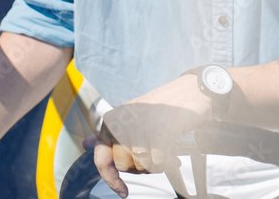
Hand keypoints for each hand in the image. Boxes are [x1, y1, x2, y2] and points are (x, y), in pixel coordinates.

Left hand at [86, 75, 214, 196]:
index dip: (111, 179)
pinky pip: (157, 163)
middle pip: (124, 166)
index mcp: (111, 120)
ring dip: (157, 166)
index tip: (122, 192)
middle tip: (156, 156)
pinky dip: (168, 164)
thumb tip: (86, 144)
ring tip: (168, 155)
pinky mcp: (157, 132)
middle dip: (141, 167)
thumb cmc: (162, 107)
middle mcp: (120, 123)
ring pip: (140, 166)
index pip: (101, 160)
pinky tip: (175, 158)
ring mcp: (138, 127)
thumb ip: (109, 134)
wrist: (192, 91)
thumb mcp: (131, 117)